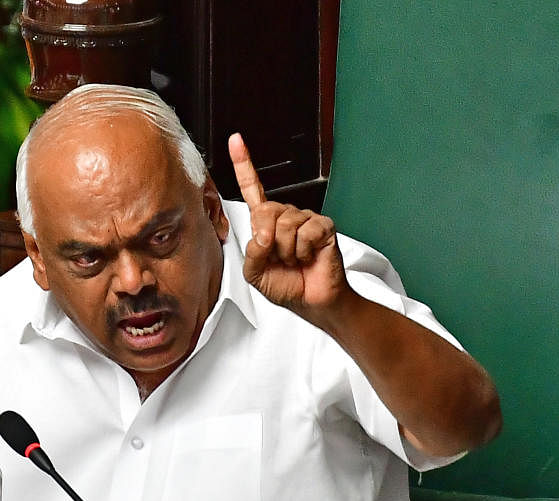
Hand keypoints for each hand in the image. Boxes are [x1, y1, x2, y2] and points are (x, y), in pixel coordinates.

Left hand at [228, 132, 349, 321]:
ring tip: (296, 260)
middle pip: (266, 212)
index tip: (235, 141)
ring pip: (285, 225)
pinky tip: (310, 256)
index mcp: (265, 224)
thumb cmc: (286, 286)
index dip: (244, 164)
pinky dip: (304, 250)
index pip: (252, 189)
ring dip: (287, 251)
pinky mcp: (323, 226)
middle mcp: (285, 216)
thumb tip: (264, 233)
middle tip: (280, 258)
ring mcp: (305, 219)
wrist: (312, 302)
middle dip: (268, 241)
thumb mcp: (255, 274)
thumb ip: (252, 253)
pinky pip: (306, 231)